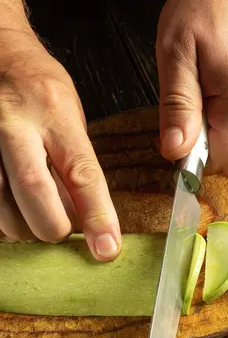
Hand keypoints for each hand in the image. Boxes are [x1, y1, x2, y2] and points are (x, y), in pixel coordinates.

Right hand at [0, 29, 120, 259]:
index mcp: (55, 113)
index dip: (97, 215)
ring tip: (34, 211)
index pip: (82, 173)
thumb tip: (84, 218)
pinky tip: (14, 205)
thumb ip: (75, 165)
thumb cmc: (39, 88)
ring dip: (24, 225)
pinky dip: (3, 217)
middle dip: (52, 226)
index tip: (107, 248)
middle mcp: (14, 124)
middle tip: (60, 230)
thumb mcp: (71, 117)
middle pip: (34, 193)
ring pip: (2, 207)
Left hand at [156, 0, 227, 174]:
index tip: (178, 136)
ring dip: (214, 117)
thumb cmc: (206, 3)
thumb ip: (177, 106)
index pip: (223, 160)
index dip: (197, 159)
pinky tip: (218, 73)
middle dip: (203, 134)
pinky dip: (226, 105)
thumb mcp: (176, 53)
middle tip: (188, 93)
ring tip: (204, 76)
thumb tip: (175, 151)